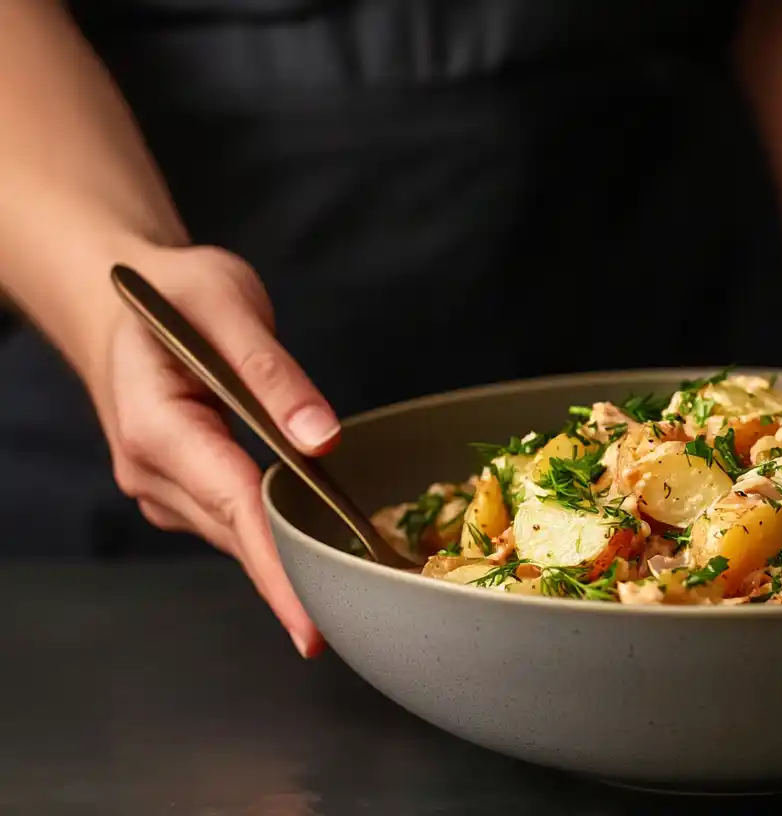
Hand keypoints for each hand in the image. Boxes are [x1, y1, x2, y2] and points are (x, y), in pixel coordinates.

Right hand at [92, 246, 338, 656]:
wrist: (122, 300)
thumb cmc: (174, 294)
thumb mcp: (227, 305)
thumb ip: (273, 373)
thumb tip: (320, 440)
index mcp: (156, 428)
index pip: (233, 509)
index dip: (280, 569)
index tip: (313, 624)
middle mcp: (152, 472)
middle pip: (240, 536)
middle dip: (300, 577)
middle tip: (369, 610)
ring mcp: (164, 488)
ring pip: (240, 536)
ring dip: (293, 559)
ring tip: (358, 582)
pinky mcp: (184, 491)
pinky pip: (237, 522)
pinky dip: (278, 535)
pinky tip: (322, 543)